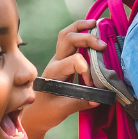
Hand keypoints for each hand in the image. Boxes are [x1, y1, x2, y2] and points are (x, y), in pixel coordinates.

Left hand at [25, 20, 108, 135]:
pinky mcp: (62, 60)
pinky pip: (70, 41)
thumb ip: (79, 102)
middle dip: (86, 38)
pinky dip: (80, 33)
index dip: (88, 71)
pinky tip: (91, 31)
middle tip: (102, 44)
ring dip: (81, 27)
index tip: (92, 86)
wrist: (34, 115)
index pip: (74, 61)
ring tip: (95, 24)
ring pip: (66, 34)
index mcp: (54, 72)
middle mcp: (55, 62)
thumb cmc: (45, 112)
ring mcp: (58, 59)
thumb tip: (98, 98)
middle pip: (68, 38)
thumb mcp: (62, 110)